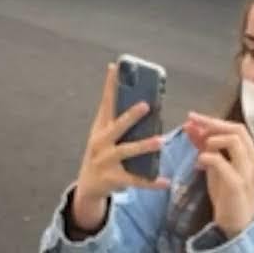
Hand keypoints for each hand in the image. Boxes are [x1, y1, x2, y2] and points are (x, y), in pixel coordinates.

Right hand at [70, 64, 168, 231]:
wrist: (88, 185)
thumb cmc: (102, 154)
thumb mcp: (103, 135)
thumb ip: (117, 119)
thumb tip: (142, 98)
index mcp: (100, 128)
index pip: (106, 103)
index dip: (110, 85)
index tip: (115, 67)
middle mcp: (100, 142)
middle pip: (116, 126)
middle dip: (130, 116)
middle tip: (146, 105)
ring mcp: (106, 161)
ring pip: (126, 151)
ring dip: (143, 146)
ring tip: (160, 141)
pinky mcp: (114, 178)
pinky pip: (135, 180)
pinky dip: (151, 181)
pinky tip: (165, 181)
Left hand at [185, 113, 253, 237]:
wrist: (236, 223)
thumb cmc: (227, 193)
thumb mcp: (215, 165)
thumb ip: (205, 146)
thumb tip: (192, 126)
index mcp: (252, 154)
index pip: (236, 128)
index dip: (213, 121)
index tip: (193, 117)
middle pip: (237, 130)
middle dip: (212, 123)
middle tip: (192, 123)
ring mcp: (249, 172)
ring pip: (234, 141)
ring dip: (212, 140)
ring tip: (200, 150)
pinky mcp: (238, 184)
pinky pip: (222, 162)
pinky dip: (207, 157)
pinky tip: (198, 163)